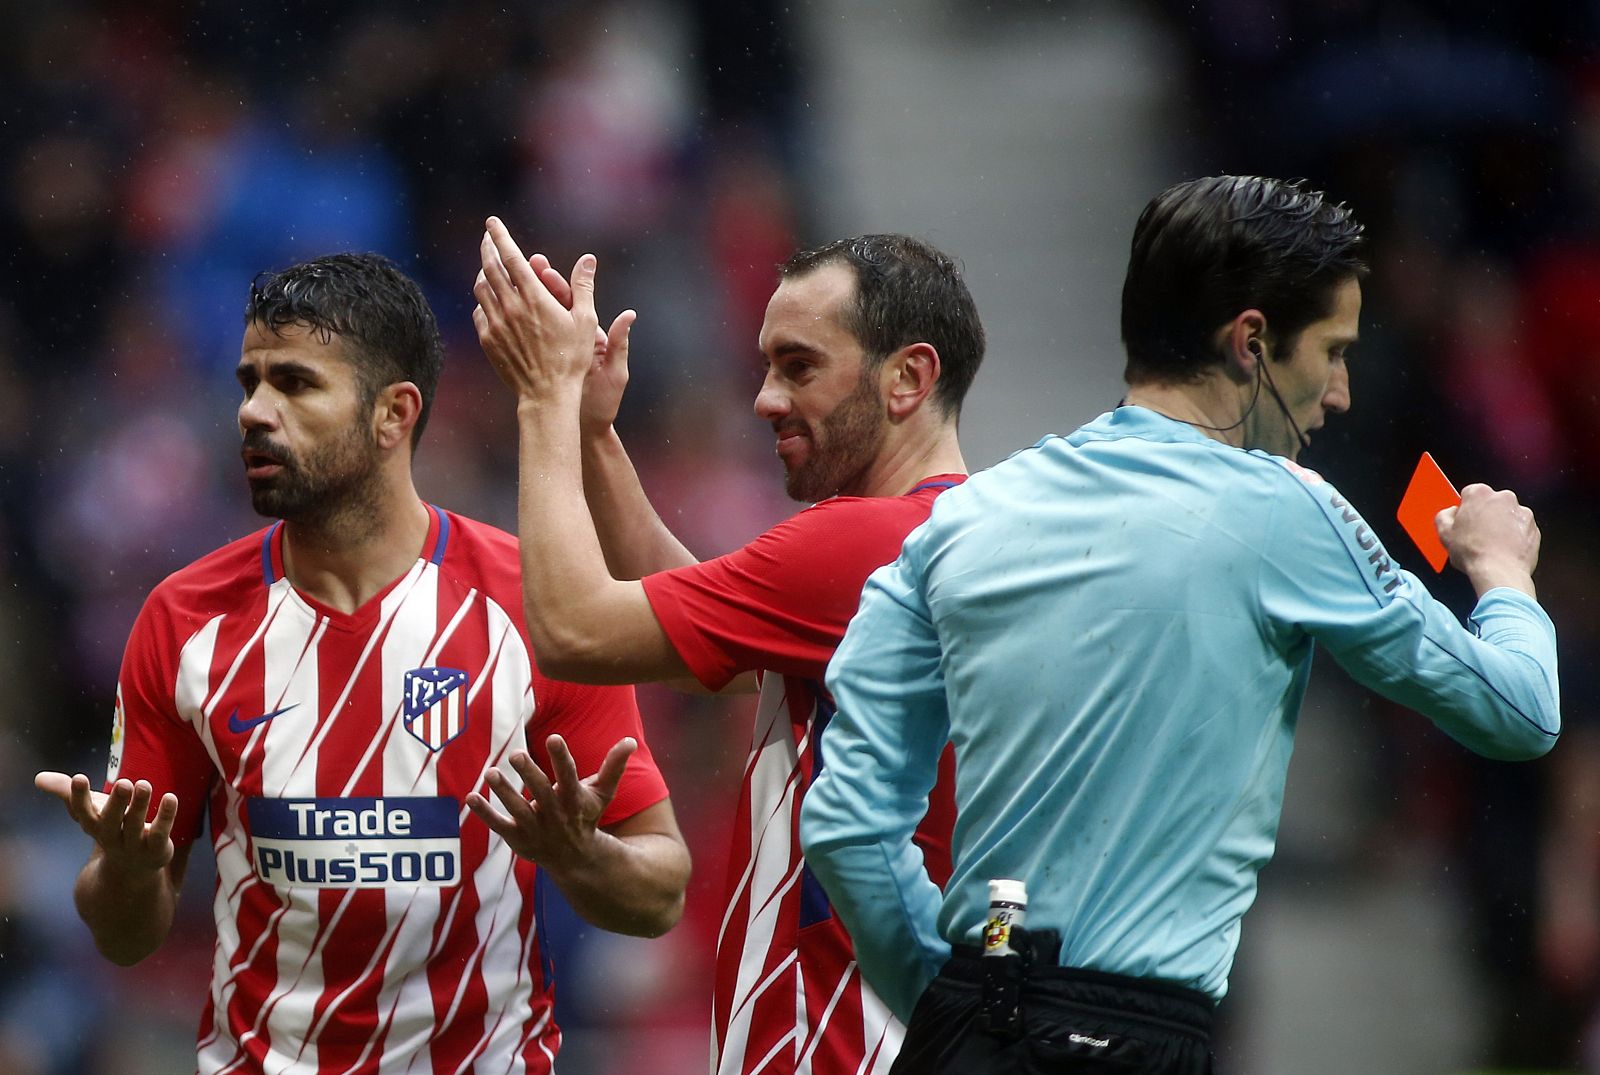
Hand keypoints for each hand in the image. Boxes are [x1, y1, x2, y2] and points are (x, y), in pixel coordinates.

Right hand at [34, 772, 176, 875]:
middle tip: (124, 782)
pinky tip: (170, 797)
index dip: (78, 796)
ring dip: (140, 806)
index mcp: (93, 825)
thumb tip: (38, 778)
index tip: (78, 777)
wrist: (132, 867)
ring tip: (144, 784)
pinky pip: (160, 833)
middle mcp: (111, 836)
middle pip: (111, 820)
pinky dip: (165, 816)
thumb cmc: (110, 827)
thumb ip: (66, 792)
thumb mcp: (90, 808)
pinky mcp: (156, 849)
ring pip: (136, 825)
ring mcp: (134, 845)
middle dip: (117, 802)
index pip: (82, 812)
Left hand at [466, 734, 634, 870]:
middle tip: (516, 753)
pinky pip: (499, 825)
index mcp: (575, 801)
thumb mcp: (602, 794)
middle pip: (541, 793)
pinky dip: (485, 813)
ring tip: (491, 772)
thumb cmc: (586, 816)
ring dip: (504, 792)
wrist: (574, 859)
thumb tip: (630, 740)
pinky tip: (470, 796)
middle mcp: (555, 815)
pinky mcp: (518, 838)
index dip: (562, 758)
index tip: (553, 737)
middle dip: (529, 774)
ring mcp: (535, 829)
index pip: (569, 777)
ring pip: (518, 810)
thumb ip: (614, 766)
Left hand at [472, 217, 634, 406]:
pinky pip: (480, 312)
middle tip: (487, 237)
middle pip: (490, 267)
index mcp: (534, 297)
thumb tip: (589, 260)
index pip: (510, 256)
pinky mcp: (488, 340)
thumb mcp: (585, 321)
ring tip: (489, 266)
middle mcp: (510, 307)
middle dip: (487, 247)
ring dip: (484, 272)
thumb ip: (583, 287)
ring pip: (481, 288)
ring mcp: (496, 324)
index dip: (500, 236)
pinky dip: (483, 300)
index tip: (492, 222)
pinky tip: (489, 300)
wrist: (547, 394)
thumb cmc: (572, 358)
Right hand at [1436, 483, 1539, 596]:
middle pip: (1491, 503)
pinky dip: (1514, 536)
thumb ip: (1444, 516)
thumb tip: (1450, 513)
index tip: (1463, 521)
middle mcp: (1503, 497)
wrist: (1500, 571)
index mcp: (1479, 494)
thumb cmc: (1474, 552)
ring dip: (1501, 525)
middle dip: (1485, 515)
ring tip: (1491, 545)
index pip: (1469, 493)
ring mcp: (1521, 512)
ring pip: (1507, 515)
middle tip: (1476, 535)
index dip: (1465, 509)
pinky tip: (1503, 550)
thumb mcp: (1444, 533)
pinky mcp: (1534, 527)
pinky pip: (1520, 528)